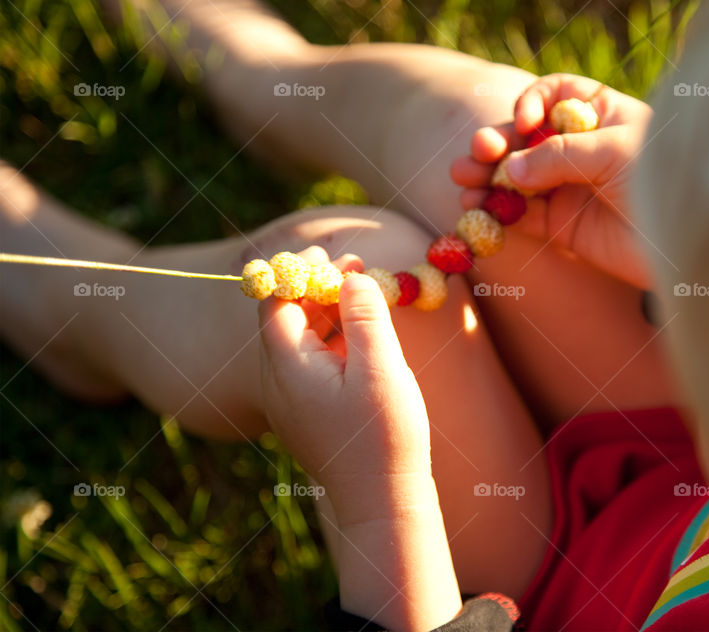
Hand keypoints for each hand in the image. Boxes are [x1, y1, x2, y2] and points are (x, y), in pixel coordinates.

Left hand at [257, 246, 432, 523]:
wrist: (381, 502)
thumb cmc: (383, 436)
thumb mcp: (381, 369)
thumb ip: (364, 316)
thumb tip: (351, 275)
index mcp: (287, 367)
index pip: (275, 301)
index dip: (299, 271)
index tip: (334, 256)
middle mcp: (278, 382)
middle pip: (285, 317)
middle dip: (317, 287)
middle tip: (357, 267)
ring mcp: (290, 400)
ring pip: (299, 339)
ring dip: (327, 311)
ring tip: (365, 294)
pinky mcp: (307, 412)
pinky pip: (311, 362)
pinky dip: (332, 338)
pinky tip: (363, 334)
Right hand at [450, 73, 655, 288]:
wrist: (688, 245)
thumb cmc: (662, 182)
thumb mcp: (614, 153)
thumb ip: (560, 157)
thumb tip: (511, 170)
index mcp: (602, 115)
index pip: (556, 95)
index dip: (532, 102)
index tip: (524, 121)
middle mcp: (582, 149)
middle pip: (527, 138)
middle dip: (498, 144)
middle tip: (477, 155)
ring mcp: (570, 188)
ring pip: (518, 179)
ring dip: (488, 179)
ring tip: (463, 181)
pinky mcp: (564, 227)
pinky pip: (523, 216)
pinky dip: (499, 213)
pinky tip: (477, 208)